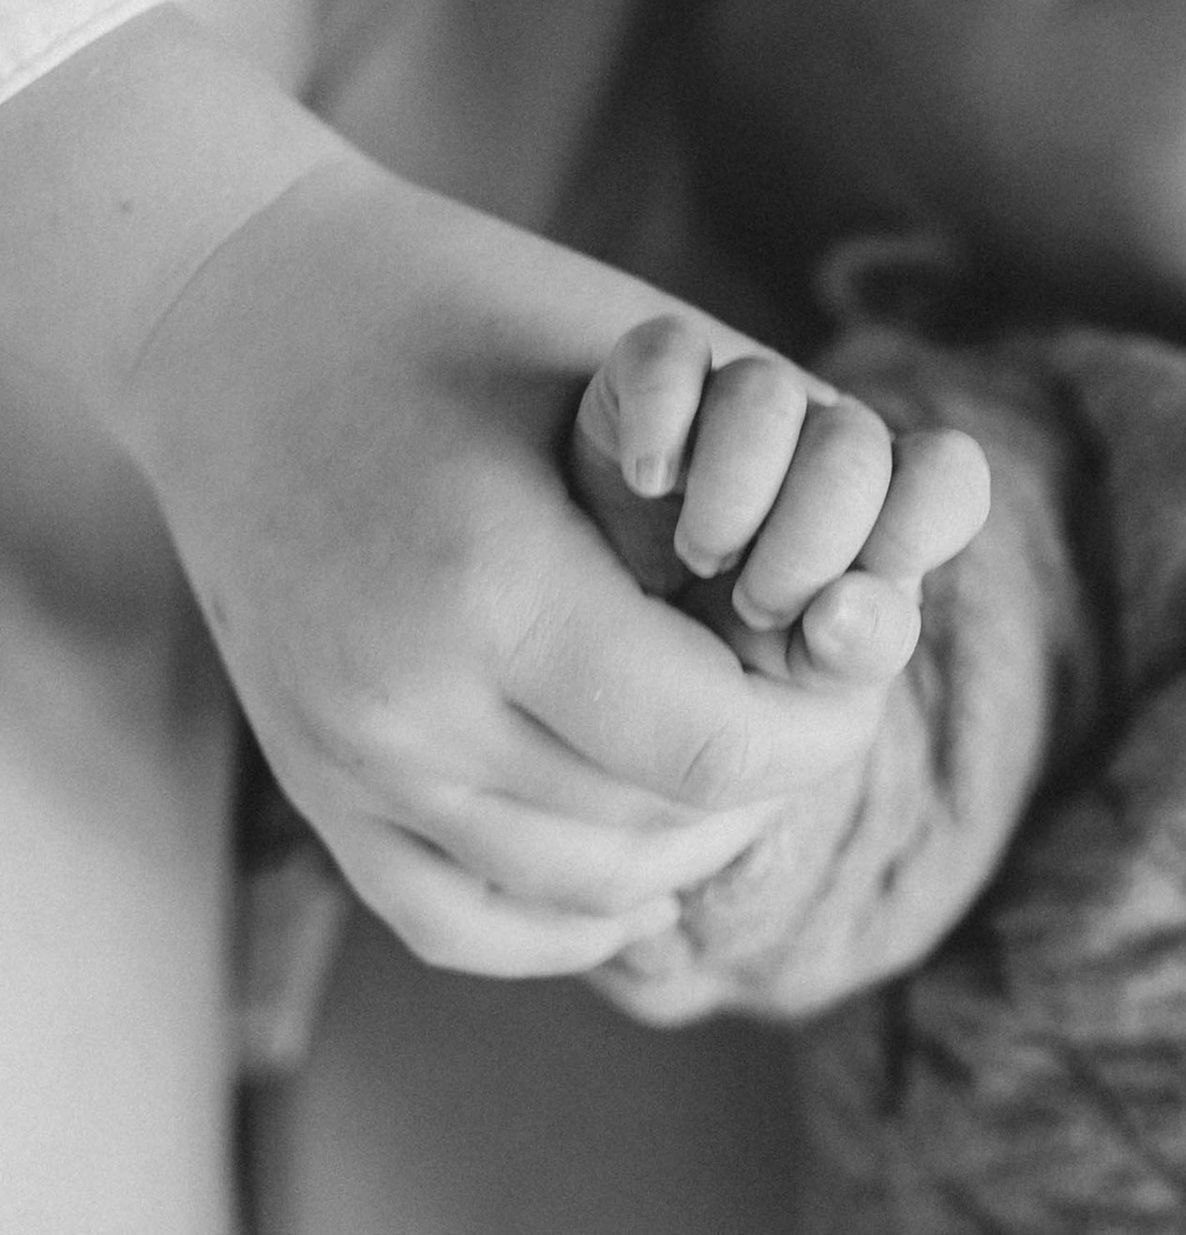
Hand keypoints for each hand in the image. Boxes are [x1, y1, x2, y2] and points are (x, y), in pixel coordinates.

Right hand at [115, 150, 981, 976]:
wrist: (239, 315)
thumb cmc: (467, 311)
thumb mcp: (646, 370)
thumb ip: (778, 490)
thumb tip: (897, 601)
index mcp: (495, 591)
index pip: (716, 752)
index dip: (819, 733)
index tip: (851, 669)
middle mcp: (406, 703)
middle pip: (655, 831)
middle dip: (761, 783)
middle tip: (806, 719)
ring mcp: (344, 760)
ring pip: (573, 887)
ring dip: (681, 848)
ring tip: (736, 778)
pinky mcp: (309, 785)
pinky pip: (459, 923)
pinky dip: (566, 919)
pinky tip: (637, 879)